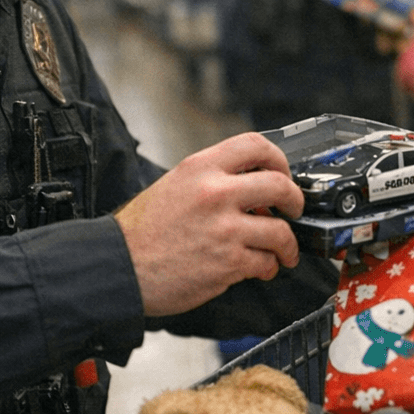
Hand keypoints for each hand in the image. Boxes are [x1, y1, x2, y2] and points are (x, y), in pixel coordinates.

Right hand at [115, 132, 305, 316]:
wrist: (118, 267)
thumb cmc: (141, 232)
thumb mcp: (174, 185)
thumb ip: (212, 180)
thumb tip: (251, 186)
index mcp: (200, 168)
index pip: (255, 145)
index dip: (279, 159)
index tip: (283, 173)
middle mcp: (215, 193)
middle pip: (280, 186)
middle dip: (295, 201)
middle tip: (294, 210)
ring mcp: (225, 229)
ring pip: (280, 231)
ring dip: (287, 245)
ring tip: (282, 252)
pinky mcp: (228, 263)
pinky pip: (266, 262)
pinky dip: (268, 267)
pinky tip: (260, 268)